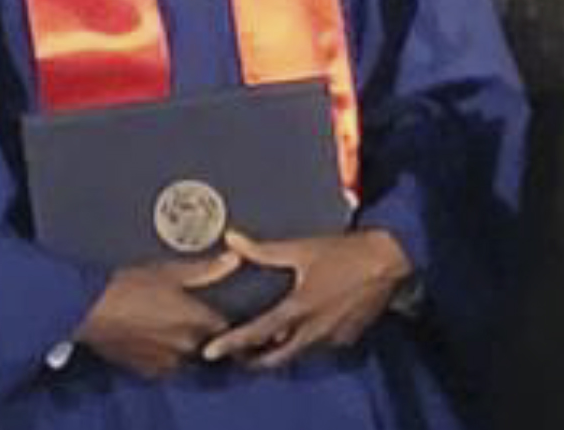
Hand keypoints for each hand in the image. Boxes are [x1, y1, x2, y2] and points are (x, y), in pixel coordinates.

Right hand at [75, 251, 239, 377]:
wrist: (89, 313)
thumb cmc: (128, 286)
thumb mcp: (166, 271)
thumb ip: (204, 269)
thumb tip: (234, 260)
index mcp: (197, 321)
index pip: (226, 325)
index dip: (223, 314)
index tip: (216, 303)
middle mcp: (188, 347)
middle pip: (208, 340)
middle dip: (203, 327)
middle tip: (188, 308)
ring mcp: (169, 364)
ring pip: (188, 354)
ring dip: (184, 341)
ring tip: (168, 320)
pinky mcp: (150, 372)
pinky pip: (168, 363)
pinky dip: (166, 351)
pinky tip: (153, 333)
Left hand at [202, 229, 411, 369]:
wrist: (388, 263)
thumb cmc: (342, 252)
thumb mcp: (302, 248)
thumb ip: (264, 250)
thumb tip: (231, 238)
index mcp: (298, 310)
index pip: (257, 334)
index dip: (232, 344)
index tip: (211, 353)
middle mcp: (313, 333)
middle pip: (276, 357)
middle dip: (254, 360)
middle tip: (235, 355)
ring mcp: (332, 340)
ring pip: (298, 354)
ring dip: (280, 351)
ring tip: (263, 343)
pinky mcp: (347, 339)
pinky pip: (318, 347)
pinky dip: (303, 342)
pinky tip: (299, 329)